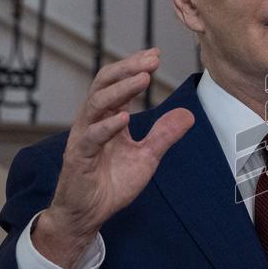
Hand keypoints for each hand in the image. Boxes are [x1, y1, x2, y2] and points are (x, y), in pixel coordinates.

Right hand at [33, 49, 194, 268]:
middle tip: (151, 59)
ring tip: (143, 78)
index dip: (135, 67)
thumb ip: (164, 135)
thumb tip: (188, 114)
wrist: (88, 215)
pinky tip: (124, 117)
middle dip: (128, 69)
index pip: (117, 83)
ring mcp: (84, 138)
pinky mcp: (79, 158)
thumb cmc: (110, 184)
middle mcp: (92, 122)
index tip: (156, 53)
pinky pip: (92, 137)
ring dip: (120, 90)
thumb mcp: (146, 157)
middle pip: (104, 84)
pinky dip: (108, 126)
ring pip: (96, 104)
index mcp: (107, 118)